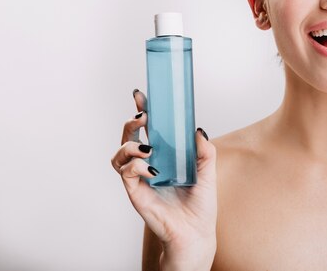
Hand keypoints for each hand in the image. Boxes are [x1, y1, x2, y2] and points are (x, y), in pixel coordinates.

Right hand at [111, 89, 217, 264]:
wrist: (196, 232)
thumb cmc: (200, 203)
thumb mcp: (207, 170)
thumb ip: (203, 149)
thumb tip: (198, 129)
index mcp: (163, 155)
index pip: (148, 128)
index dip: (142, 109)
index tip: (141, 94)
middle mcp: (148, 163)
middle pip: (128, 136)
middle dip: (131, 121)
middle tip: (143, 115)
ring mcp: (139, 178)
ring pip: (119, 154)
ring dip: (129, 144)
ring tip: (147, 146)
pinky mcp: (135, 192)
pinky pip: (126, 173)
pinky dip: (136, 166)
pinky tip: (152, 168)